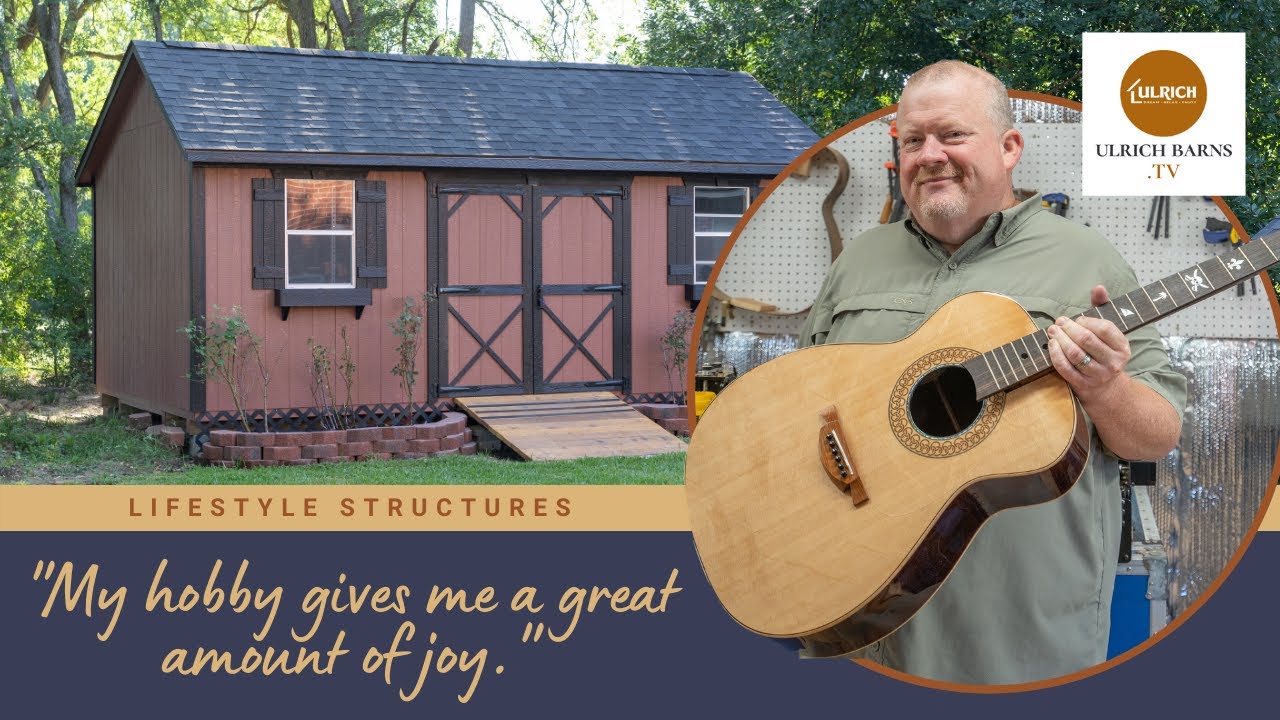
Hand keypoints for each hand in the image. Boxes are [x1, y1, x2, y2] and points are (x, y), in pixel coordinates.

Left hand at [1045, 285, 1130, 401]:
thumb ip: (1102, 307)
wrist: (1106, 387)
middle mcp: (1113, 362)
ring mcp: (1098, 375)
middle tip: (1059, 322)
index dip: (1086, 321)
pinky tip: (1051, 345)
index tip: (1076, 319)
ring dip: (1059, 340)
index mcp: (1122, 346)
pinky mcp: (1083, 384)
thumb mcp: (1108, 331)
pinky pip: (1065, 368)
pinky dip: (1055, 355)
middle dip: (1069, 328)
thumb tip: (1098, 287)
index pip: (1104, 329)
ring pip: (1075, 354)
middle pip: (1086, 340)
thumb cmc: (1103, 351)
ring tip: (1052, 331)